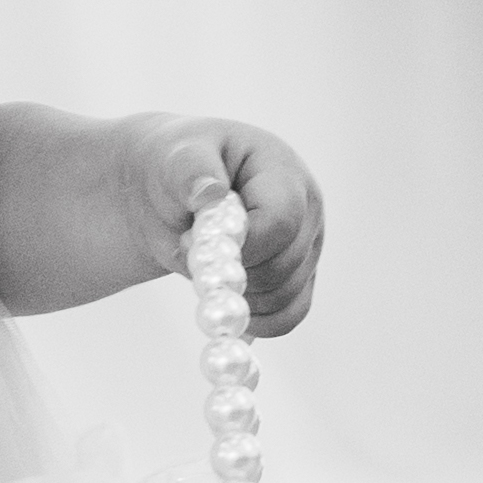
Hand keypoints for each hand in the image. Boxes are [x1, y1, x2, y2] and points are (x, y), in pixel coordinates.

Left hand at [151, 117, 329, 332]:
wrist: (174, 193)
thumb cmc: (178, 171)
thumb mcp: (174, 160)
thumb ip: (190, 172)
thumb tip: (210, 192)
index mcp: (282, 171)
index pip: (280, 222)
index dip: (240, 245)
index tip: (192, 241)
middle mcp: (307, 208)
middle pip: (283, 266)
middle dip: (231, 271)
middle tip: (191, 254)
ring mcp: (307, 246)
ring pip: (285, 297)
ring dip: (237, 296)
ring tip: (205, 269)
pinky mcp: (299, 277)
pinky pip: (288, 316)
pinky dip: (255, 321)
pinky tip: (226, 301)